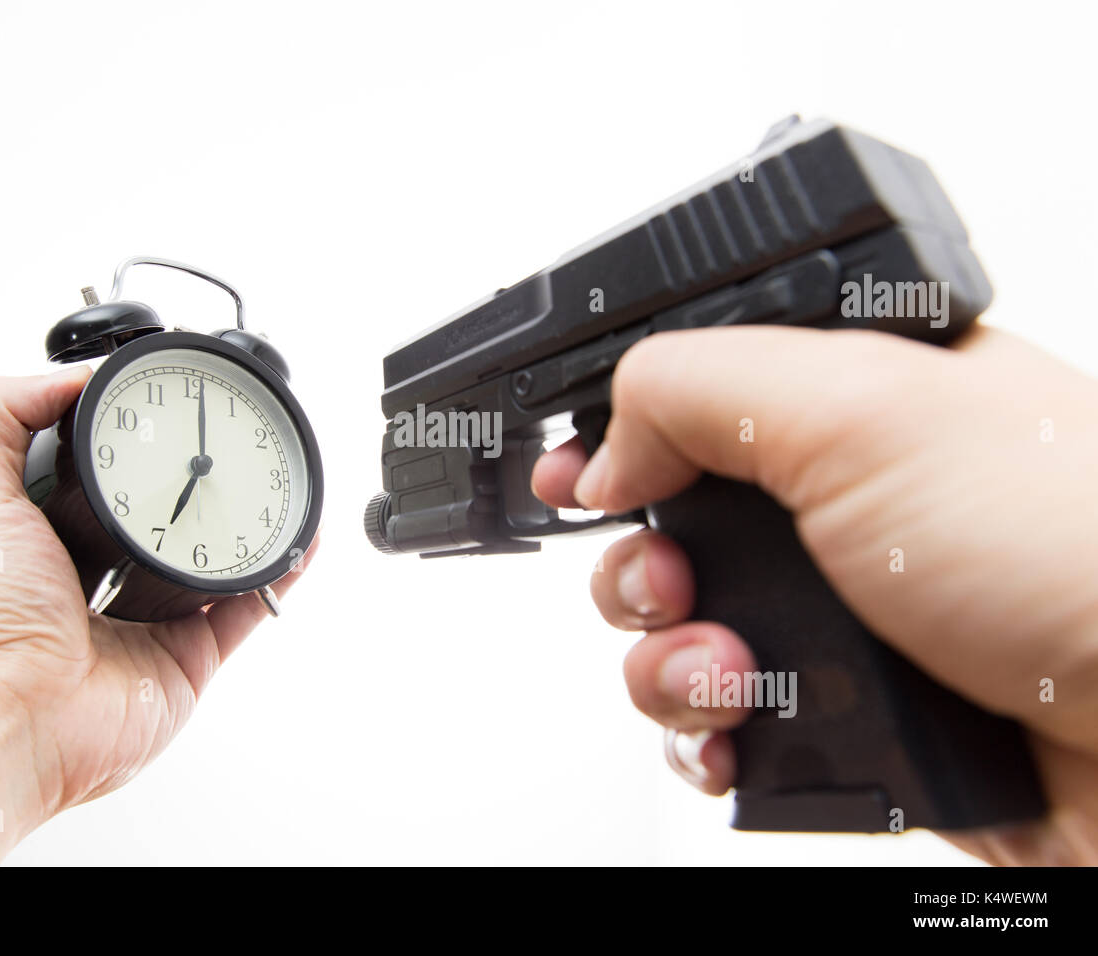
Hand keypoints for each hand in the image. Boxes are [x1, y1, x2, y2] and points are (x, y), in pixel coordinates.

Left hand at [0, 368, 315, 863]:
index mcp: (56, 533)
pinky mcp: (192, 653)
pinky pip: (248, 604)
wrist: (15, 711)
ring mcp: (154, 615)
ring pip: (217, 554)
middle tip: (230, 439)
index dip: (137, 437)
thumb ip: (4, 411)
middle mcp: (107, 573)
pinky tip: (299, 536)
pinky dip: (279, 571)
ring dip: (251, 518)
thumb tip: (73, 374)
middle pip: (170, 508)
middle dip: (201, 475)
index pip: (107, 471)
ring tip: (274, 477)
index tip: (168, 404)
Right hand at [532, 324, 1097, 864]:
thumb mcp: (863, 407)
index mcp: (850, 401)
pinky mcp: (842, 707)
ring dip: (668, 658)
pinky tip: (740, 725)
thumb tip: (608, 444)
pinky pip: (714, 717)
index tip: (578, 475)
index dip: (620, 435)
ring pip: (673, 630)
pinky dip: (702, 728)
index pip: (694, 399)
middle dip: (640, 565)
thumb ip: (699, 386)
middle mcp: (839, 505)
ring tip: (732, 669)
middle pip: (664, 525)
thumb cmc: (1076, 547)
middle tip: (674, 581)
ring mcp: (838, 611)